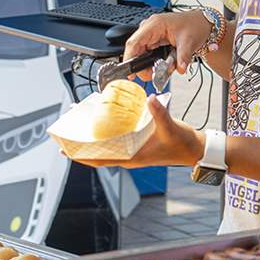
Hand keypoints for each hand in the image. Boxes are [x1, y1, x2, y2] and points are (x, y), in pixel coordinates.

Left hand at [67, 95, 205, 168]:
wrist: (193, 148)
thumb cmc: (182, 145)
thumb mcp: (170, 128)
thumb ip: (160, 114)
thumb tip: (151, 100)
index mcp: (132, 157)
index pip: (100, 160)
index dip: (81, 156)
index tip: (65, 149)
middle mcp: (128, 154)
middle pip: (98, 151)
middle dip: (81, 142)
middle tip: (67, 129)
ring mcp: (130, 148)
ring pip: (105, 144)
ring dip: (91, 134)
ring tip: (79, 120)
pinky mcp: (135, 141)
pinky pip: (115, 136)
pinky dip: (106, 128)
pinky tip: (101, 116)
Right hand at [123, 10, 211, 76]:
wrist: (201, 23)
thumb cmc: (194, 25)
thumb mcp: (189, 42)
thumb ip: (183, 57)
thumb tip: (179, 68)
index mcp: (155, 24)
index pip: (134, 42)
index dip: (129, 58)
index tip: (129, 73)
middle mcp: (149, 28)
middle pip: (135, 49)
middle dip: (139, 65)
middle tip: (150, 76)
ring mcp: (150, 33)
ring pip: (139, 52)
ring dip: (145, 64)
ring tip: (157, 72)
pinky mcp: (153, 39)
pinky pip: (146, 52)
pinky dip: (149, 62)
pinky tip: (157, 67)